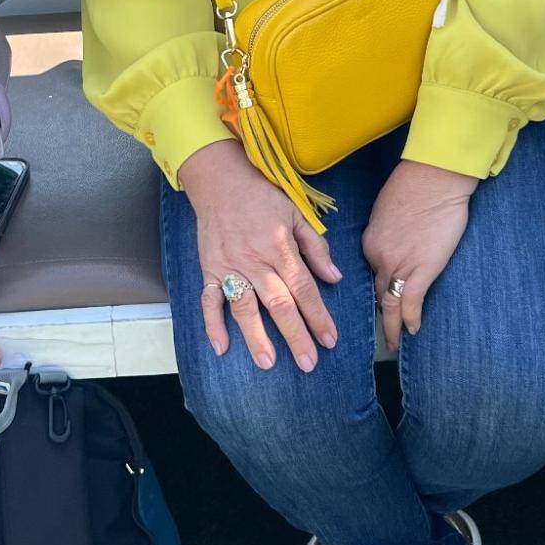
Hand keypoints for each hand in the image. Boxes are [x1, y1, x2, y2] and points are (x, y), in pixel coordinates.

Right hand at [178, 140, 341, 371]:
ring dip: (256, 337)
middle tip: (308, 364)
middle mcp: (256, 260)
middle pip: (279, 304)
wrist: (220, 180)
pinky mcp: (209, 269)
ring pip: (245, 307)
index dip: (318, 316)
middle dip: (295, 336)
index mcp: (281, 247)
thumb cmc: (262, 196)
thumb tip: (335, 277)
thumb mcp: (297, 213)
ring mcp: (230, 266)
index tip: (330, 340)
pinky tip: (221, 348)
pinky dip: (212, 324)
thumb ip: (316, 247)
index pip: (304, 288)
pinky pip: (209, 300)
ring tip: (267, 364)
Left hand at [363, 159, 476, 349]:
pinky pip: (411, 303)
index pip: (374, 273)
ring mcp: (399, 266)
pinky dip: (410, 320)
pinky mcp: (422, 270)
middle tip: (384, 333)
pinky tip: (414, 330)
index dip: (381, 287)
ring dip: (392, 327)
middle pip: (379, 291)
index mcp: (370, 243)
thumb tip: (398, 242)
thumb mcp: (388, 209)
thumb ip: (388, 232)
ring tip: (394, 345)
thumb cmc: (415, 186)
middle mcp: (379, 258)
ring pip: (390, 303)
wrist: (432, 179)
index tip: (386, 300)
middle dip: (382, 313)